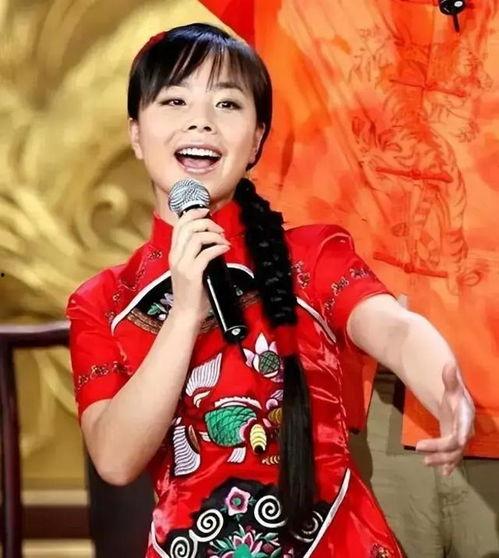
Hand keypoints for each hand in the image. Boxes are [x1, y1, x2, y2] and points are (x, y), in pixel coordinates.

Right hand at [169, 207, 230, 322]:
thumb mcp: (188, 269)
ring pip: (197, 237)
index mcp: (173, 253)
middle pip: (188, 227)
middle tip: (219, 229)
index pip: (179, 225)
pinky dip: (218, 248)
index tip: (206, 212)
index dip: (193, 214)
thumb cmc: (191, 292)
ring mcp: (183, 265)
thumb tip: (212, 240)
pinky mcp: (193, 274)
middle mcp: (176, 256)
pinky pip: (206, 253)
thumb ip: (194, 254)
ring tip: (223, 240)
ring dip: (214, 235)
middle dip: (207, 223)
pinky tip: (225, 249)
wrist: (185, 313)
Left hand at [415, 363, 474, 475]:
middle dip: (439, 447)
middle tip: (418, 447)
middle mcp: (465, 430)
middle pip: (455, 443)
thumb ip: (449, 378)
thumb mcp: (451, 387)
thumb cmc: (454, 396)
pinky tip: (443, 473)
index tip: (458, 440)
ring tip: (424, 462)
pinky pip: (452, 458)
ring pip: (453, 454)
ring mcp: (460, 440)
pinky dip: (448, 465)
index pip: (465, 426)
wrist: (457, 406)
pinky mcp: (453, 446)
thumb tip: (448, 364)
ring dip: (440, 459)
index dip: (462, 433)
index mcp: (466, 416)